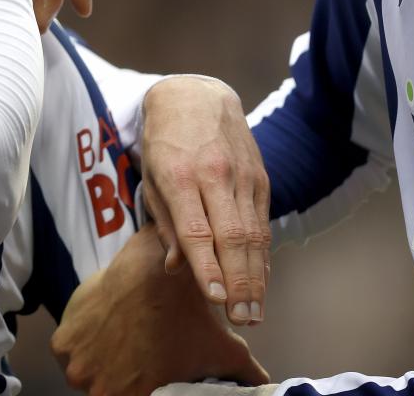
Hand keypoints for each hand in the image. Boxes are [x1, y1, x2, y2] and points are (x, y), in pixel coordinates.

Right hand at [51, 227, 269, 395]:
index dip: (139, 391)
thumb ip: (245, 374)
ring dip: (96, 364)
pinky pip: (67, 352)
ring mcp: (75, 368)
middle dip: (119, 379)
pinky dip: (79, 344)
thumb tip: (266, 388)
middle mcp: (98, 391)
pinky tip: (100, 330)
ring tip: (118, 342)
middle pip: (106, 392)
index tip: (146, 377)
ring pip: (85, 374)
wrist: (147, 271)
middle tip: (134, 357)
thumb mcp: (222, 348)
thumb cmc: (183, 312)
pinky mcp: (61, 344)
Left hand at [141, 76, 271, 324]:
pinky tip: (261, 280)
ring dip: (256, 276)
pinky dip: (262, 254)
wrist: (195, 95)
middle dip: (239, 282)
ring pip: (254, 233)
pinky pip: (262, 222)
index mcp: (179, 176)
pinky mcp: (260, 177)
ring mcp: (242, 176)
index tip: (216, 299)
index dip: (208, 266)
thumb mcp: (150, 176)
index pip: (197, 229)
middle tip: (242, 318)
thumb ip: (165, 222)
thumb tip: (178, 267)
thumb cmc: (163, 142)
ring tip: (255, 311)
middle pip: (232, 237)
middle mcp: (214, 176)